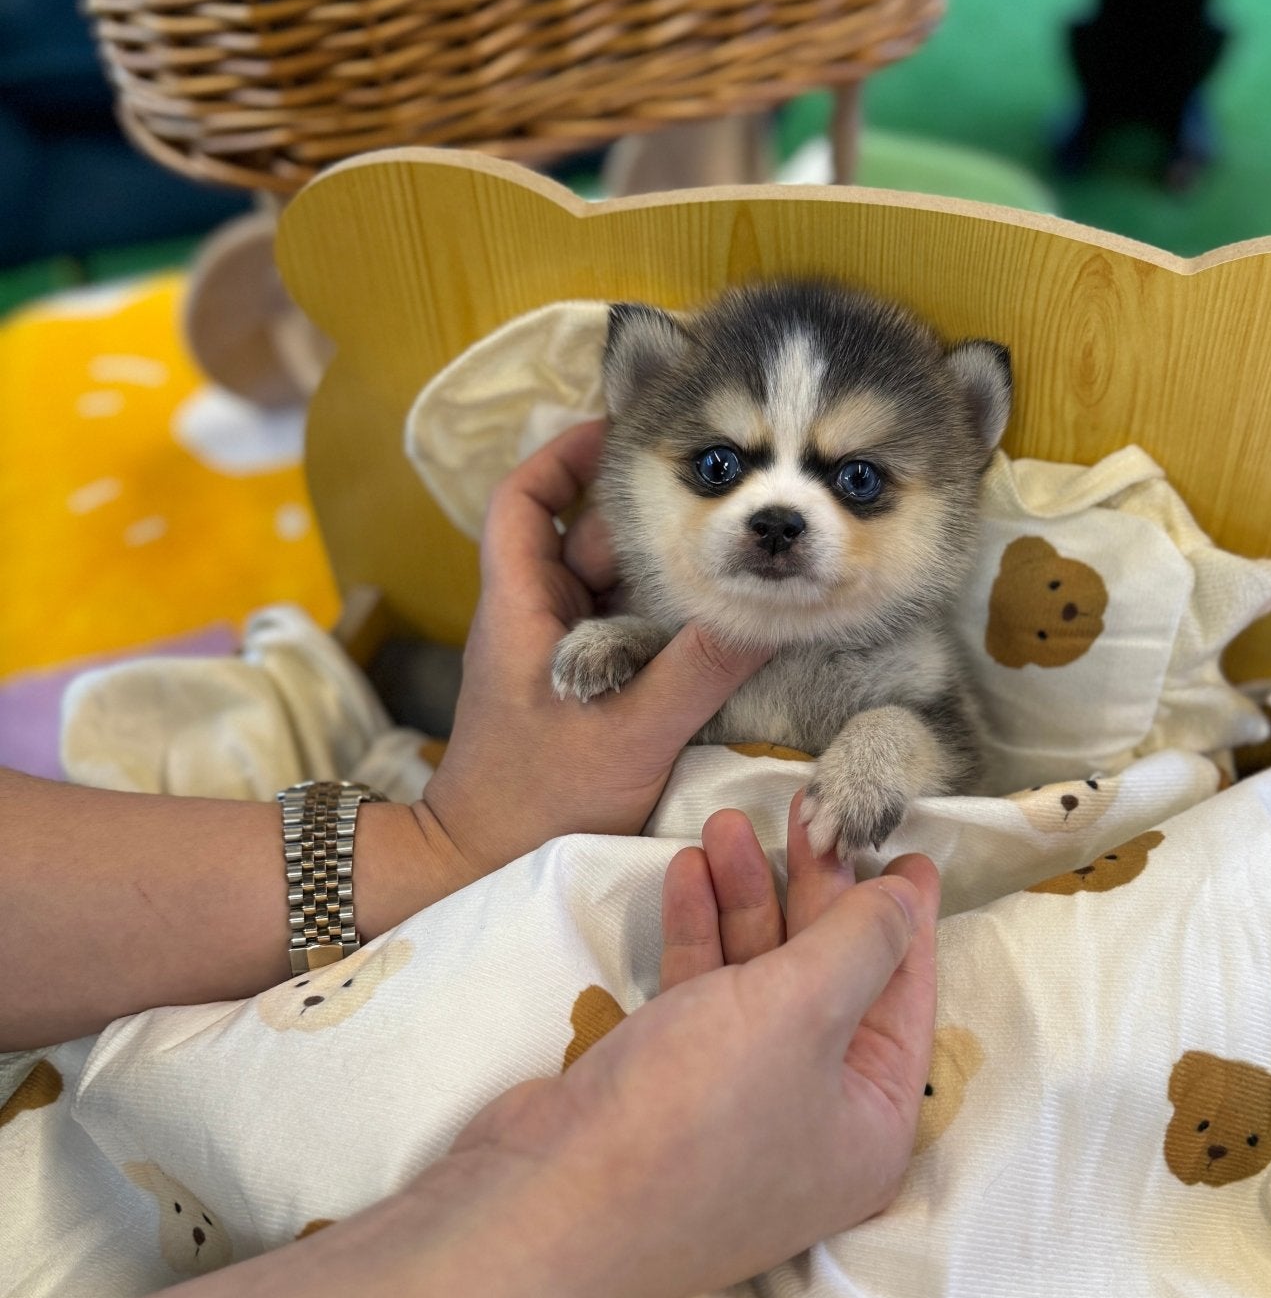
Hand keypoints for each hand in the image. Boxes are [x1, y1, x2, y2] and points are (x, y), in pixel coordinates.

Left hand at [414, 421, 767, 887]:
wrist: (477, 869)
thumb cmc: (536, 802)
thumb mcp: (632, 734)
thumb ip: (698, 671)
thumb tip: (765, 608)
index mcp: (520, 608)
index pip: (524, 499)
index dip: (565, 453)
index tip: (623, 428)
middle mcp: (533, 621)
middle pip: (585, 538)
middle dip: (647, 519)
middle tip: (723, 502)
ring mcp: (554, 659)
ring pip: (610, 589)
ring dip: (663, 575)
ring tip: (735, 554)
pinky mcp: (575, 695)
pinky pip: (623, 634)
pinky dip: (663, 623)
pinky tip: (717, 626)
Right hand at [445, 797, 940, 1297]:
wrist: (546, 1203)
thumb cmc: (696, 1113)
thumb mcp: (803, 1010)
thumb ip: (862, 941)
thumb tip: (907, 897)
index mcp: (873, 1125)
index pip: (905, 998)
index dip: (903, 917)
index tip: (902, 846)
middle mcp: (815, 1123)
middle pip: (831, 983)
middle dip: (811, 894)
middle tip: (805, 814)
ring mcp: (736, 1111)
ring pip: (760, 984)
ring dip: (745, 901)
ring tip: (724, 822)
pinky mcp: (667, 1094)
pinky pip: (704, 1000)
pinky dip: (699, 937)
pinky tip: (685, 873)